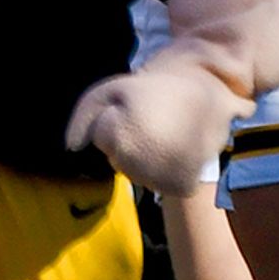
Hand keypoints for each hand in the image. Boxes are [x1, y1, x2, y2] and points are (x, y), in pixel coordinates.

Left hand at [66, 52, 245, 200]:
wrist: (207, 97)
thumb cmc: (154, 92)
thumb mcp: (111, 91)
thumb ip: (84, 116)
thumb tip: (71, 147)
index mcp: (121, 139)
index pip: (101, 137)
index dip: (116, 119)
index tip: (138, 108)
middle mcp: (139, 165)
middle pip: (115, 158)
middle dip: (126, 141)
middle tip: (152, 122)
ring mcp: (161, 179)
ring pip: (135, 173)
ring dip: (144, 158)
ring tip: (165, 135)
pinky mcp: (180, 187)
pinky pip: (159, 185)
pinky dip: (164, 172)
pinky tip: (175, 152)